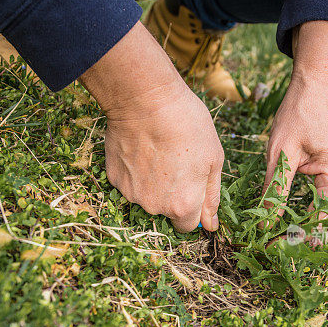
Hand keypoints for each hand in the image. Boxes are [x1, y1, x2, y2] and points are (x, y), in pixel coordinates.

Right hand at [80, 22, 223, 231]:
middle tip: (176, 161)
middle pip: (166, 211)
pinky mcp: (114, 178)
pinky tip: (142, 149)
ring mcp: (131, 193)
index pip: (187, 226)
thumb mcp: (214, 159)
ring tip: (159, 151)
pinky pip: (129, 182)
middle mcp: (154, 207)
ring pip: (146, 196)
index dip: (193, 209)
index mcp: (182, 205)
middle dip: (173, 194)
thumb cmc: (186, 125)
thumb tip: (211, 225)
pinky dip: (136, 171)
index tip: (192, 188)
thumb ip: (211, 196)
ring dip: (153, 182)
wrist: (145, 100)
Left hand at [263, 21, 327, 242]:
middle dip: (321, 242)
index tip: (283, 245)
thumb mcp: (280, 154)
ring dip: (327, 233)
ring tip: (298, 238)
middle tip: (290, 247)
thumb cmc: (298, 115)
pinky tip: (306, 222)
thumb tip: (264, 224)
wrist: (316, 88)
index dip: (308, 240)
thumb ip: (275, 191)